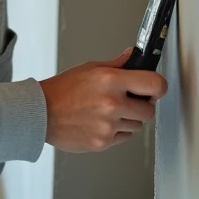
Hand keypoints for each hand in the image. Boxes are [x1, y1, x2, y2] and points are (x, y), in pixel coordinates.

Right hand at [39, 48, 167, 152]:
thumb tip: (133, 57)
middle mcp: (112, 103)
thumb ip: (117, 64)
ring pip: (137, 125)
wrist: (41, 113)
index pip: (154, 84)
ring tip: (107, 111)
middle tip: (128, 100)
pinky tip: (101, 121)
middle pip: (149, 110)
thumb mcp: (90, 68)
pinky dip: (116, 131)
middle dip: (142, 105)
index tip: (155, 87)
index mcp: (110, 80)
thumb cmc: (62, 90)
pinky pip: (124, 137)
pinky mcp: (103, 142)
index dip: (158, 86)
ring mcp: (108, 125)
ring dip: (128, 118)